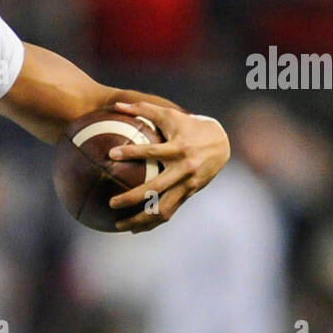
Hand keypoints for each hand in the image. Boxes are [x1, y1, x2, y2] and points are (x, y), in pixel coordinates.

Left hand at [106, 101, 229, 231]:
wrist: (221, 143)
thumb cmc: (189, 126)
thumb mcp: (170, 115)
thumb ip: (143, 109)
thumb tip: (116, 104)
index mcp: (179, 149)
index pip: (153, 152)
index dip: (132, 153)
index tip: (111, 155)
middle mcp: (184, 170)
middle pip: (156, 188)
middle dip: (133, 198)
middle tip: (111, 203)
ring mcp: (188, 185)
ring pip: (163, 208)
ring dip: (141, 219)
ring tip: (118, 225)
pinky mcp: (189, 195)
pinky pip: (169, 212)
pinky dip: (151, 222)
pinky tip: (134, 227)